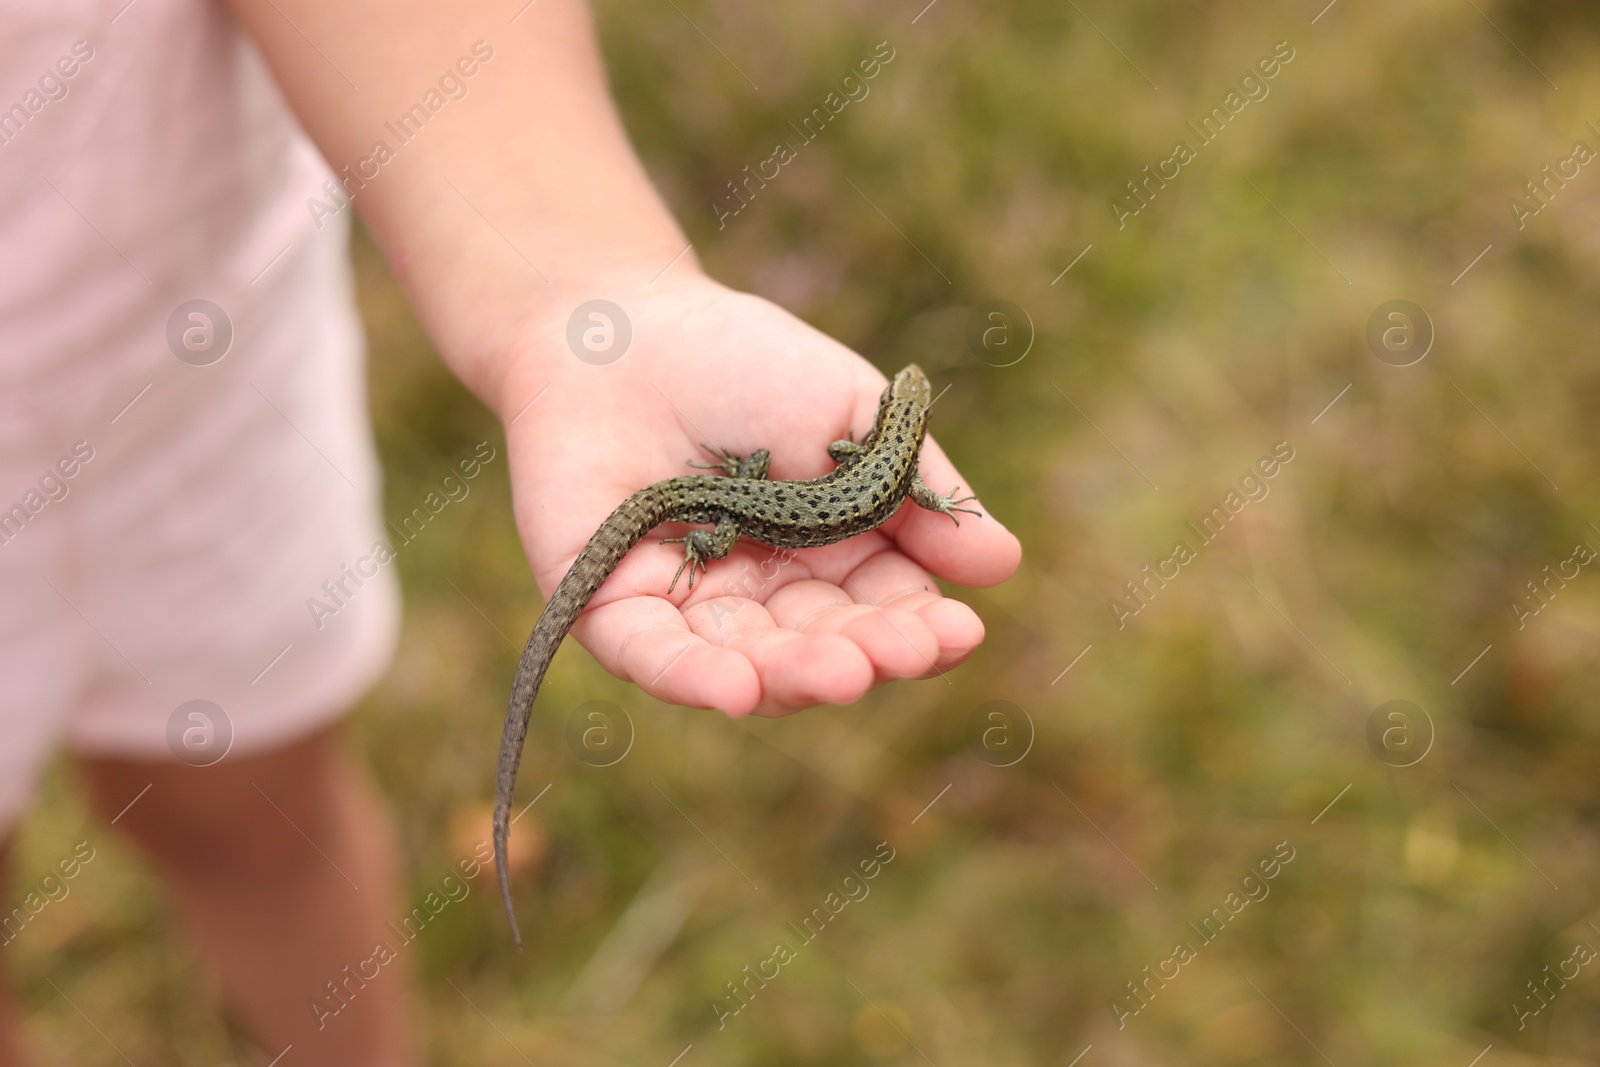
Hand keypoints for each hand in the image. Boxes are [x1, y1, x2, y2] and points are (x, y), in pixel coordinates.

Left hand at [495, 273, 1020, 716]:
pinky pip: (650, 653)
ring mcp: (685, 605)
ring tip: (840, 673)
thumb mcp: (854, 415)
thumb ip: (916, 490)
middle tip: (895, 653)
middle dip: (862, 654)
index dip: (919, 627)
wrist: (622, 322)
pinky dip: (691, 676)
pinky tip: (737, 689)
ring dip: (792, 676)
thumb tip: (1003, 562)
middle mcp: (761, 597)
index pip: (882, 609)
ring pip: (743, 664)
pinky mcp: (607, 603)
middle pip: (819, 646)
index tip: (958, 632)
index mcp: (827, 557)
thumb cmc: (745, 362)